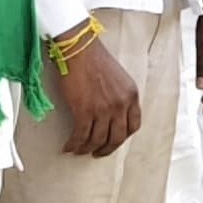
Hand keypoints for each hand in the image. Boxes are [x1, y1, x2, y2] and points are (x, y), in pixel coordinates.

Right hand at [50, 27, 140, 156]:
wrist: (80, 49)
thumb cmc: (95, 60)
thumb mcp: (119, 78)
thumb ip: (120, 95)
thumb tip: (112, 113)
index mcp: (131, 95)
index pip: (133, 125)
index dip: (123, 137)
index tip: (114, 141)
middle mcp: (121, 104)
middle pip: (117, 137)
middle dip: (107, 149)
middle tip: (97, 153)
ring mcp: (104, 109)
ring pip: (98, 139)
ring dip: (87, 149)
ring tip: (80, 150)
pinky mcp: (85, 111)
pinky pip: (81, 136)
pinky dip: (74, 144)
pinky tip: (69, 147)